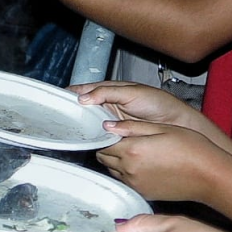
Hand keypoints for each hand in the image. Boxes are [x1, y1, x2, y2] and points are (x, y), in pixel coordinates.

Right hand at [69, 81, 201, 128]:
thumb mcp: (132, 92)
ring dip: (80, 127)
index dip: (68, 94)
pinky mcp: (113, 137)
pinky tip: (86, 140)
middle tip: (58, 116)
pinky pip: (96, 137)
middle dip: (71, 112)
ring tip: (70, 129)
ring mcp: (108, 122)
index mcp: (107, 91)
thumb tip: (83, 98)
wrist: (176, 124)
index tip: (55, 99)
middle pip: (81, 109)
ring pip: (87, 124)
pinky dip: (91, 138)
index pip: (82, 90)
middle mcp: (105, 107)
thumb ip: (107, 92)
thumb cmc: (159, 104)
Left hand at [94, 120, 231, 202]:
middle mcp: (129, 169)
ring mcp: (134, 183)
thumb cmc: (192, 149)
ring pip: (112, 169)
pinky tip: (141, 166)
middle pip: (103, 157)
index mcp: (132, 150)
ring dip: (116, 161)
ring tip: (134, 153)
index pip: (102, 143)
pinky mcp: (141, 192)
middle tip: (122, 141)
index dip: (105, 136)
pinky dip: (126, 173)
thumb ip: (133, 127)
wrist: (209, 176)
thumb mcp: (163, 129)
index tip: (111, 132)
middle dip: (108, 148)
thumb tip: (108, 126)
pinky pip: (124, 181)